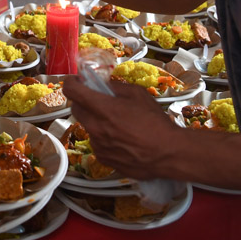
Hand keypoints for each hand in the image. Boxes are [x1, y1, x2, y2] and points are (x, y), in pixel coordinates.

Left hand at [63, 76, 179, 178]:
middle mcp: (96, 127)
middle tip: (97, 101)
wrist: (170, 154)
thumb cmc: (156, 124)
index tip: (75, 81)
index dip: (71, 83)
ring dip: (95, 121)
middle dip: (83, 102)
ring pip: (87, 127)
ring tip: (117, 124)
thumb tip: (103, 85)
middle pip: (75, 109)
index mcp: (103, 108)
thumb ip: (116, 87)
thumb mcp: (138, 95)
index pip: (71, 91)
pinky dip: (103, 138)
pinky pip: (96, 143)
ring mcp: (98, 144)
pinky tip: (121, 139)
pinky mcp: (103, 158)